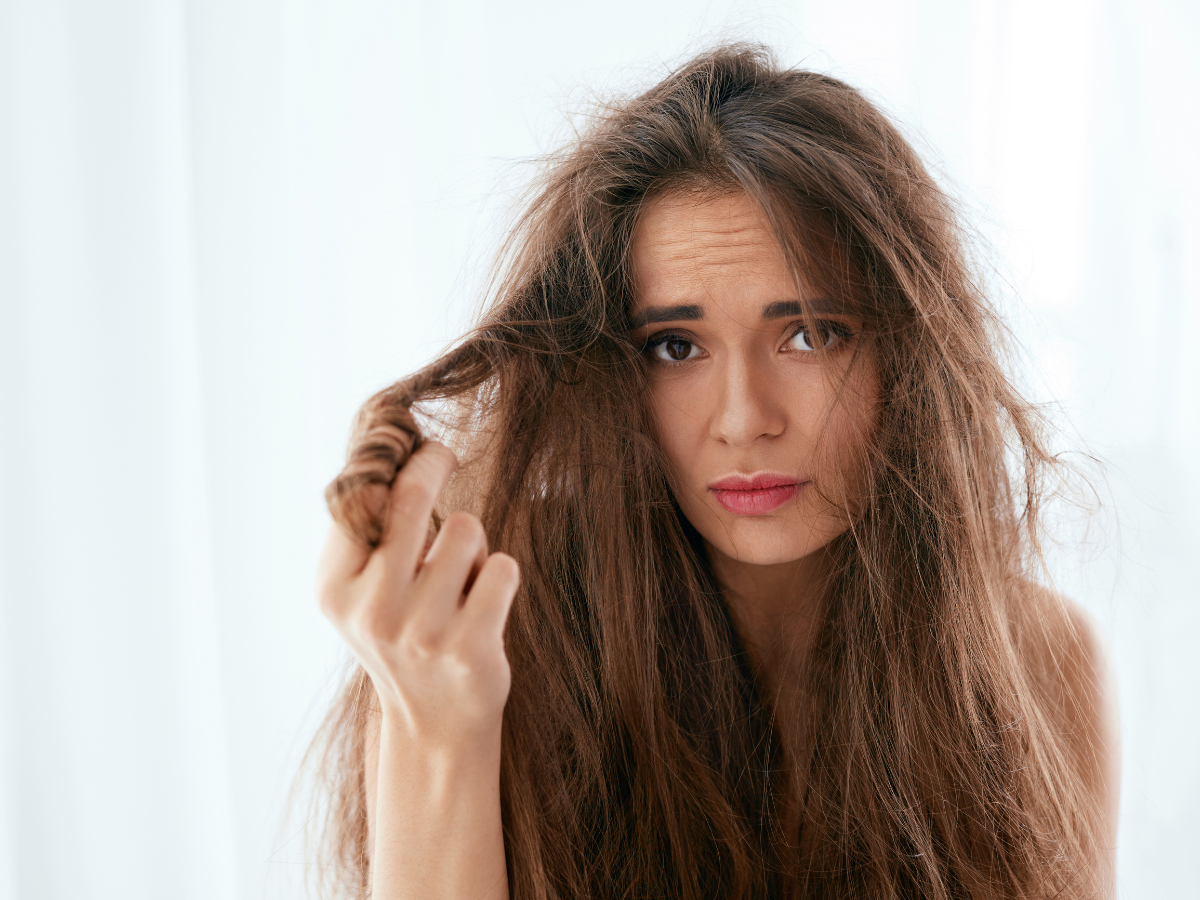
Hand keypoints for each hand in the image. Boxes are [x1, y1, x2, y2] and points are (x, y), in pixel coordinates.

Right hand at [316, 442, 519, 748]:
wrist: (435, 724)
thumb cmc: (403, 633)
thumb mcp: (363, 591)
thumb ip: (367, 531)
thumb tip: (390, 448)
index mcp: (335, 589)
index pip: (361, 496)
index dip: (394, 458)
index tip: (416, 444)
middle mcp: (371, 610)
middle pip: (411, 497)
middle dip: (433, 462)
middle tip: (443, 454)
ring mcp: (421, 632)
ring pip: (466, 528)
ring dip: (473, 543)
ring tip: (461, 580)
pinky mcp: (469, 648)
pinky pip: (502, 567)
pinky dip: (500, 575)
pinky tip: (485, 606)